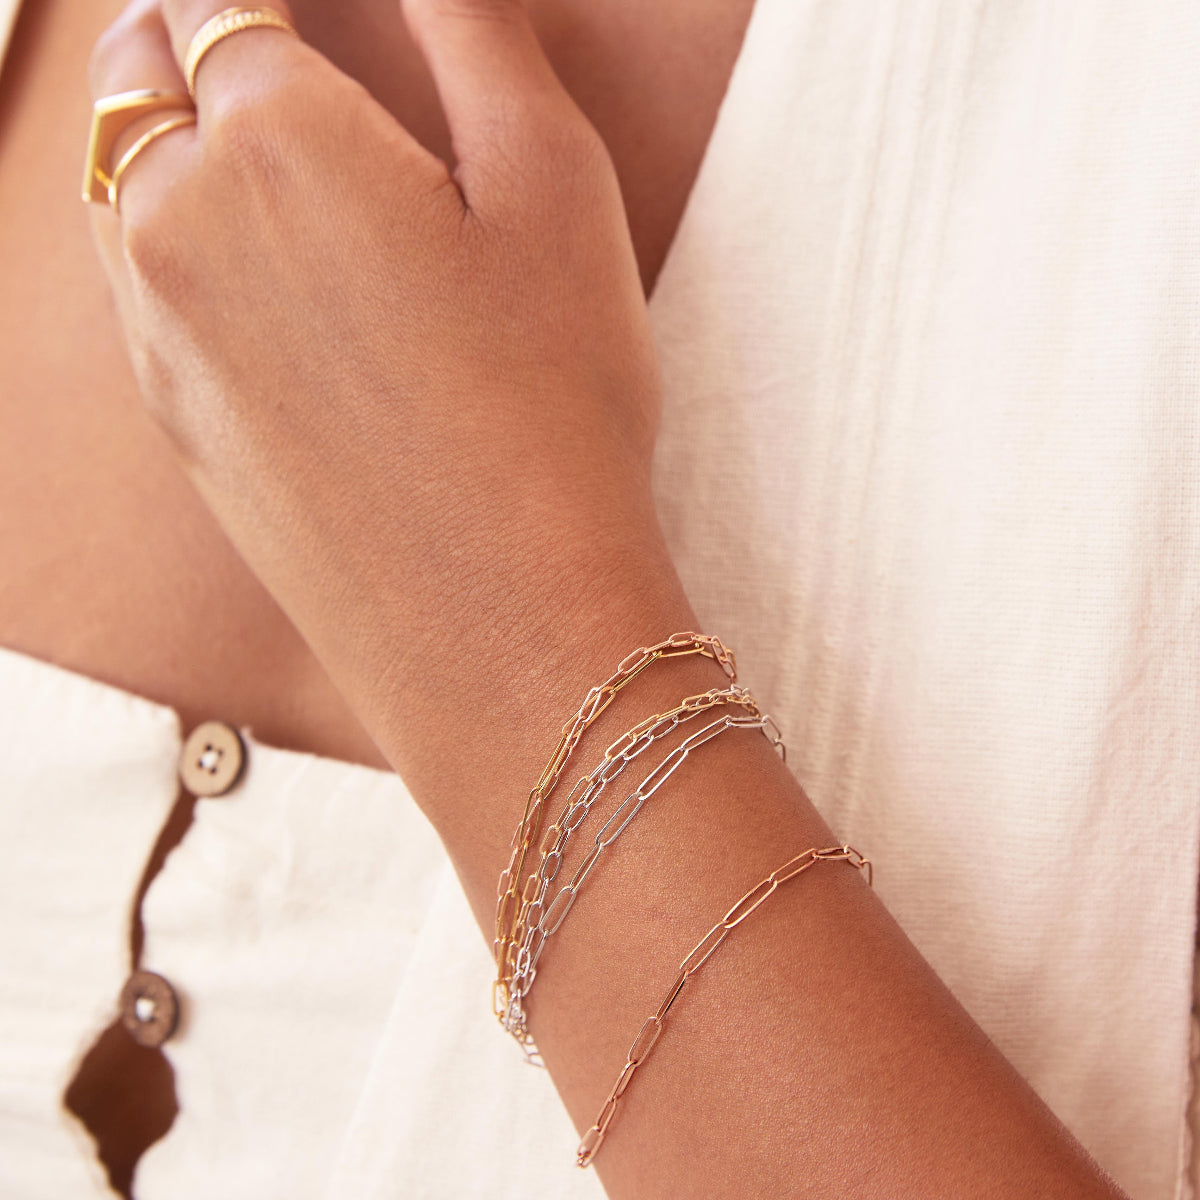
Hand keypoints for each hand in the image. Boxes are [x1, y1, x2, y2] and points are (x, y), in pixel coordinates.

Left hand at [88, 0, 691, 813]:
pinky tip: (236, 271)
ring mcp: (164, 340)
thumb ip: (476, 30)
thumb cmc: (552, 405)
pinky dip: (166, 245)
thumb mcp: (555, 184)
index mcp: (272, 139)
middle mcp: (180, 228)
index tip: (290, 3)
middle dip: (182, 36)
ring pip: (120, 189)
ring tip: (226, 132)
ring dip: (160, 138)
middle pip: (139, 80)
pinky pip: (141, 295)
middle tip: (236, 28)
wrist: (503, 623)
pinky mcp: (178, 430)